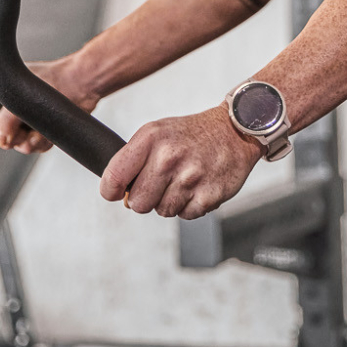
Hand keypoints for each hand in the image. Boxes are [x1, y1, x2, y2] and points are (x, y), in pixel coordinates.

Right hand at [0, 55, 98, 154]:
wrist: (84, 84)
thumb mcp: (23, 99)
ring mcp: (26, 118)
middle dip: (11, 136)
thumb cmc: (54, 79)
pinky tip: (48, 135)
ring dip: (28, 142)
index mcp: (0, 90)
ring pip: (17, 142)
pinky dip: (41, 142)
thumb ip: (6, 121)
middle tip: (22, 132)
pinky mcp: (40, 127)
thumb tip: (0, 141)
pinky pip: (34, 144)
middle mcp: (11, 105)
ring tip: (39, 133)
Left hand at [100, 107, 262, 218]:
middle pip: (137, 203)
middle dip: (145, 198)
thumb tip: (118, 192)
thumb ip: (134, 158)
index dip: (111, 190)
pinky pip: (186, 215)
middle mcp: (169, 158)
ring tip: (182, 181)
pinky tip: (197, 187)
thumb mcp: (157, 132)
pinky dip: (190, 206)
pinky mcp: (208, 196)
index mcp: (151, 139)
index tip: (115, 192)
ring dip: (170, 201)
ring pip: (162, 211)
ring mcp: (190, 178)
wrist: (235, 131)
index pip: (115, 177)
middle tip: (159, 184)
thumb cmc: (193, 134)